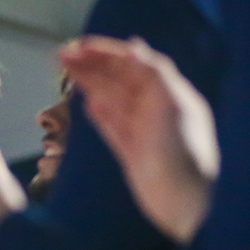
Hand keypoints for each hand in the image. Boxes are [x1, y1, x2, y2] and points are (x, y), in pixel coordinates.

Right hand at [60, 35, 217, 242]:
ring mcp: (143, 131)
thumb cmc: (183, 153)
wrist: (188, 203)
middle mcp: (156, 108)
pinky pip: (113, 126)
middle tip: (61, 57)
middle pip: (119, 79)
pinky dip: (100, 113)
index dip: (105, 53)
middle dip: (92, 66)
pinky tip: (88, 104)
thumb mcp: (170, 107)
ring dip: (90, 84)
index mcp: (168, 92)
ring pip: (112, 100)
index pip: (133, 63)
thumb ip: (154, 74)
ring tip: (67, 73)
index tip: (78, 46)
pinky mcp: (133, 153)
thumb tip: (133, 46)